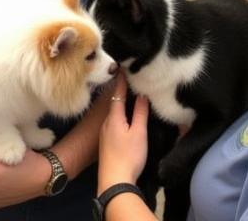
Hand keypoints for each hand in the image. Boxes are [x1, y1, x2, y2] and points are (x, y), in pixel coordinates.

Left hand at [98, 74, 147, 189]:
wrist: (114, 182)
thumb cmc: (128, 156)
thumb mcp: (139, 133)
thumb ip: (140, 113)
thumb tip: (142, 94)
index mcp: (114, 116)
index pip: (118, 92)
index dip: (122, 80)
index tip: (124, 66)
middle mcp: (106, 121)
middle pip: (114, 101)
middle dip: (121, 90)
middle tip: (129, 79)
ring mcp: (104, 132)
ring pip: (112, 112)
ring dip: (120, 103)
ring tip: (128, 96)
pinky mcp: (105, 142)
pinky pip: (112, 121)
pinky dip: (118, 114)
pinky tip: (124, 118)